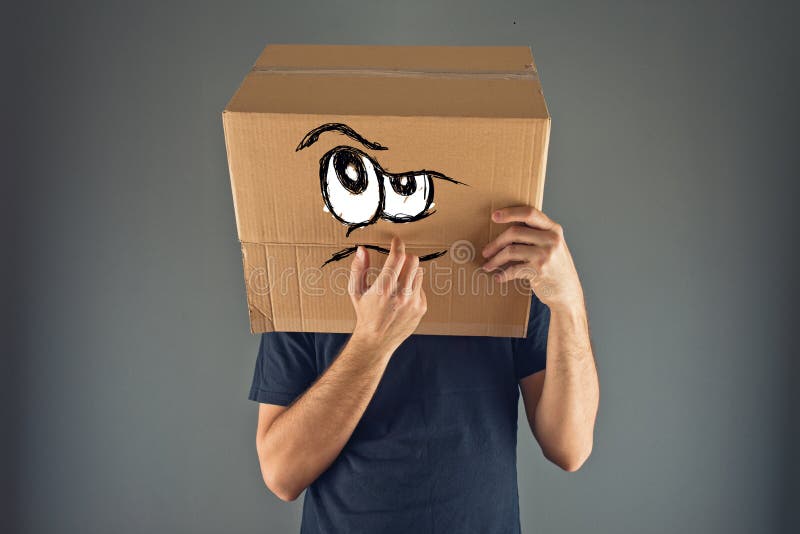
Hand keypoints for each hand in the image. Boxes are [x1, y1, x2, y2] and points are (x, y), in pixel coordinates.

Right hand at [349, 237, 426, 352]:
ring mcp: (413, 302)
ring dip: (410, 271)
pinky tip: (402, 296)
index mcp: (383, 288)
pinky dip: (413, 286)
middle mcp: (400, 294)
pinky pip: (421, 288)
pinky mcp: (421, 308)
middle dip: (406, 257)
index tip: (396, 241)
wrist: (376, 341)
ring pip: (419, 273)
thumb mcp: (355, 291)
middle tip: (398, 260)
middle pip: (413, 261)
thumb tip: (362, 249)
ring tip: (398, 280)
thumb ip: (358, 268)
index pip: (397, 258)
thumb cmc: (364, 314)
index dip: (398, 245)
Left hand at [481, 206, 584, 311]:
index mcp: (554, 229)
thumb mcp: (553, 245)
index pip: (529, 213)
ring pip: (510, 250)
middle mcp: (551, 240)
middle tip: (486, 251)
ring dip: (495, 260)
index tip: (494, 216)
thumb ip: (537, 233)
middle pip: (514, 232)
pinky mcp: (539, 271)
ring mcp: (546, 255)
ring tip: (488, 265)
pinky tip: (499, 278)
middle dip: (496, 243)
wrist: (568, 292)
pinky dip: (503, 275)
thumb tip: (507, 227)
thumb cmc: (556, 267)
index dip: (510, 213)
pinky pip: (513, 270)